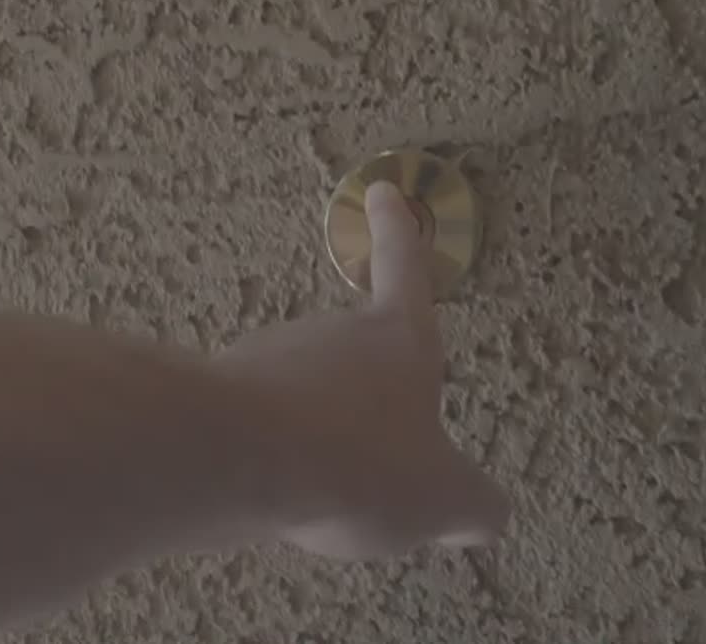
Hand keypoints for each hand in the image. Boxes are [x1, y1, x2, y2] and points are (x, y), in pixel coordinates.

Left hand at [217, 182, 509, 559]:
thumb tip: (484, 516)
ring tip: (322, 493)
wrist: (241, 462)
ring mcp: (271, 356)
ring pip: (304, 394)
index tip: (384, 191)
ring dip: (317, 434)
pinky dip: (272, 454)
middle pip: (355, 356)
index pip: (407, 274)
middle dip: (365, 402)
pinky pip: (259, 424)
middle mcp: (332, 333)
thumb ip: (472, 506)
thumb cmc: (360, 462)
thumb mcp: (443, 499)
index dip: (401, 235)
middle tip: (373, 465)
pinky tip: (274, 494)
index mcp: (397, 341)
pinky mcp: (221, 391)